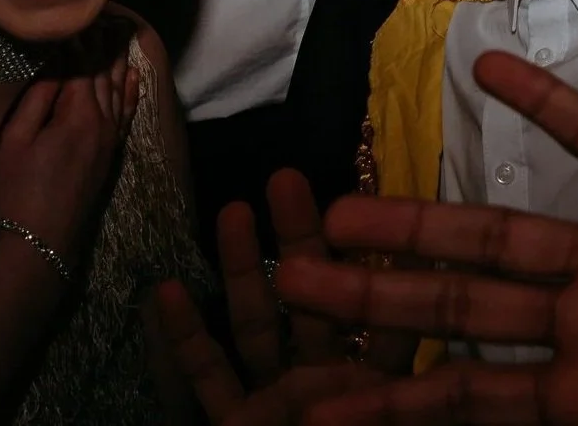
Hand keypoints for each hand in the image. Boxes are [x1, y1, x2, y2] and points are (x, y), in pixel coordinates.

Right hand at [0, 30, 138, 265]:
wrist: (43, 238)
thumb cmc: (22, 189)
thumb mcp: (18, 140)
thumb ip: (39, 99)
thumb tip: (55, 65)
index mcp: (79, 114)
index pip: (82, 68)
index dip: (78, 43)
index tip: (76, 20)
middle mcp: (104, 120)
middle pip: (104, 74)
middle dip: (101, 45)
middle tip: (101, 17)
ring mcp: (112, 136)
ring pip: (118, 88)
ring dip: (117, 60)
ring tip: (118, 33)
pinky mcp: (114, 150)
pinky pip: (128, 112)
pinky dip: (131, 90)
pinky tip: (133, 74)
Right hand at [157, 170, 382, 424]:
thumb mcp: (382, 415)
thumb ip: (392, 362)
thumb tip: (411, 275)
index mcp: (377, 385)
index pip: (384, 312)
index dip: (378, 258)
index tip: (369, 205)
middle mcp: (329, 382)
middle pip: (316, 299)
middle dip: (301, 239)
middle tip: (287, 177)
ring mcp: (278, 402)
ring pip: (258, 325)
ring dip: (243, 269)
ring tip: (232, 209)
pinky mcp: (232, 425)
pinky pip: (209, 376)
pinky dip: (186, 339)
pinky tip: (166, 288)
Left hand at [276, 52, 577, 425]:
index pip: (468, 399)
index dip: (393, 401)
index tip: (310, 402)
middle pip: (460, 308)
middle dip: (376, 299)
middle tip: (292, 278)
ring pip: (502, 232)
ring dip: (426, 219)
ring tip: (344, 204)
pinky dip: (545, 106)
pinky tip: (490, 67)